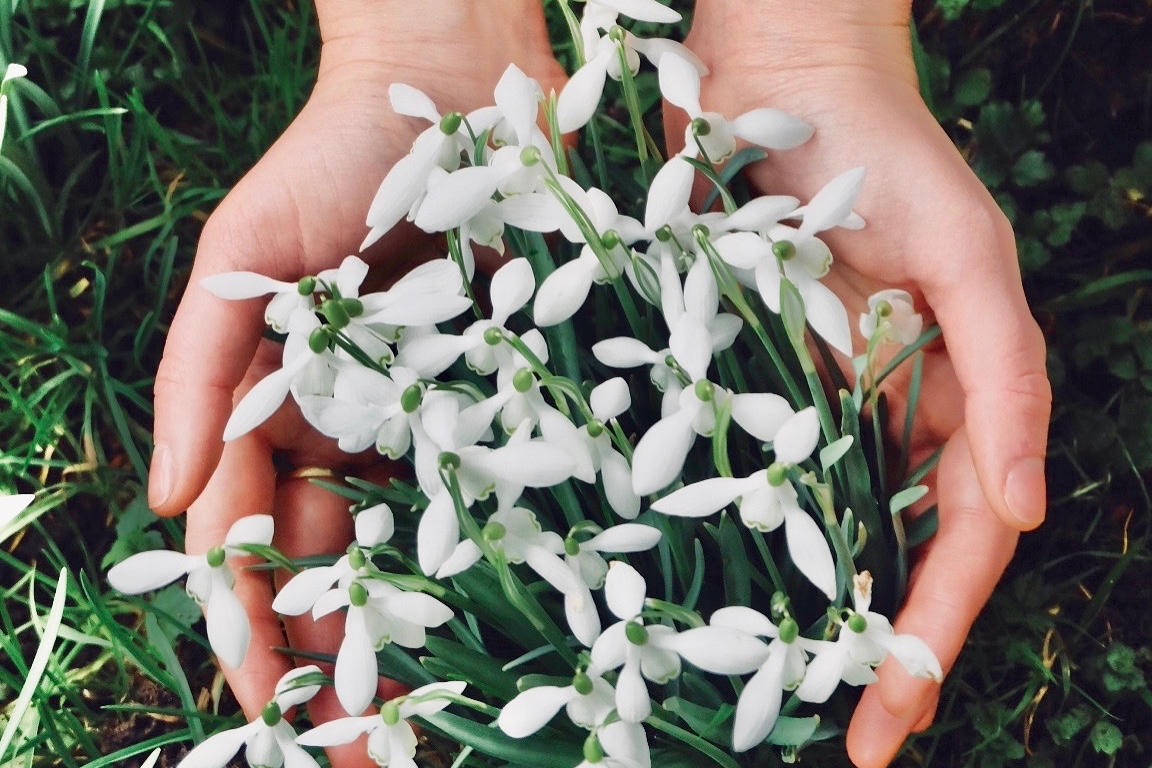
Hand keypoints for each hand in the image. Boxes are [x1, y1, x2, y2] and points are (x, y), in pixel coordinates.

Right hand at [148, 1, 565, 760]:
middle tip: (360, 760)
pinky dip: (502, 556)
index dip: (260, 630)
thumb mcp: (239, 262)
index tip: (273, 716)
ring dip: (422, 639)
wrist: (455, 85)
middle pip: (346, 569)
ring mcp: (440, 420)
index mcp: (285, 412)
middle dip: (344, 665)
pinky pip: (503, 486)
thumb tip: (166, 505)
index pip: (262, 542)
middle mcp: (362, 431)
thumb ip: (196, 377)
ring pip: (425, 550)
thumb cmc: (330, 162)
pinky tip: (515, 626)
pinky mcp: (512, 396)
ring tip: (429, 730)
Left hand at [673, 2, 1049, 763]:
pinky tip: (712, 598)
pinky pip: (744, 470)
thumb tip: (1023, 510)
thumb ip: (1009, 380)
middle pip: (886, 560)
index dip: (932, 632)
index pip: (957, 543)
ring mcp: (809, 407)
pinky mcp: (740, 381)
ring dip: (803, 618)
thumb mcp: (970, 263)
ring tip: (781, 709)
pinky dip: (738, 536)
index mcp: (956, 403)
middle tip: (850, 749)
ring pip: (815, 532)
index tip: (895, 716)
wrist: (780, 86)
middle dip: (874, 653)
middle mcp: (884, 419)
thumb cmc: (892, 163)